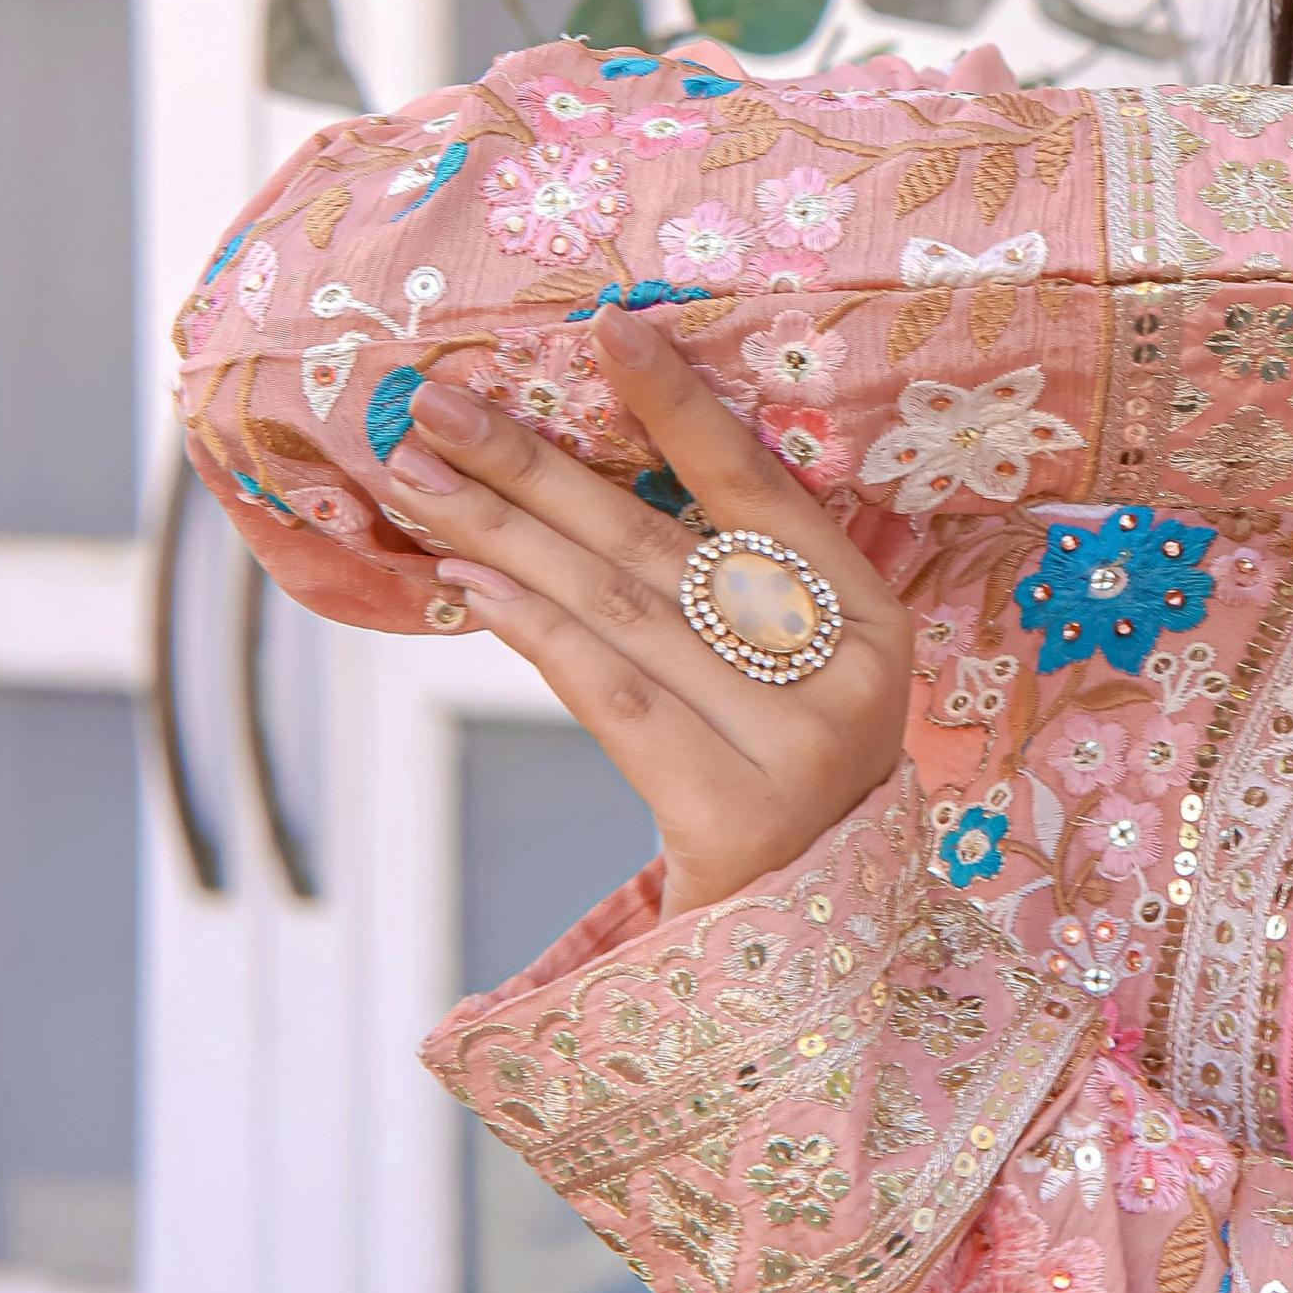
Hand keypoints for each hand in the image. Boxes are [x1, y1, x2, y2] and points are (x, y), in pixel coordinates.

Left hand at [385, 317, 912, 914]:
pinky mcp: (733, 814)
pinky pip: (611, 697)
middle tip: (437, 409)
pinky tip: (469, 583)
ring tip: (420, 482)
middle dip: (537, 467)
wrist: (799, 963)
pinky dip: (533, 631)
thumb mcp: (785, 681)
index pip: (762, 491)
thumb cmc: (770, 789)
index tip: (602, 329)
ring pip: (623, 613)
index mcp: (872, 621)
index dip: (679, 407)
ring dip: (505, 535)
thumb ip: (722, 591)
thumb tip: (569, 474)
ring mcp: (798, 750)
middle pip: (663, 547)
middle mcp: (847, 677)